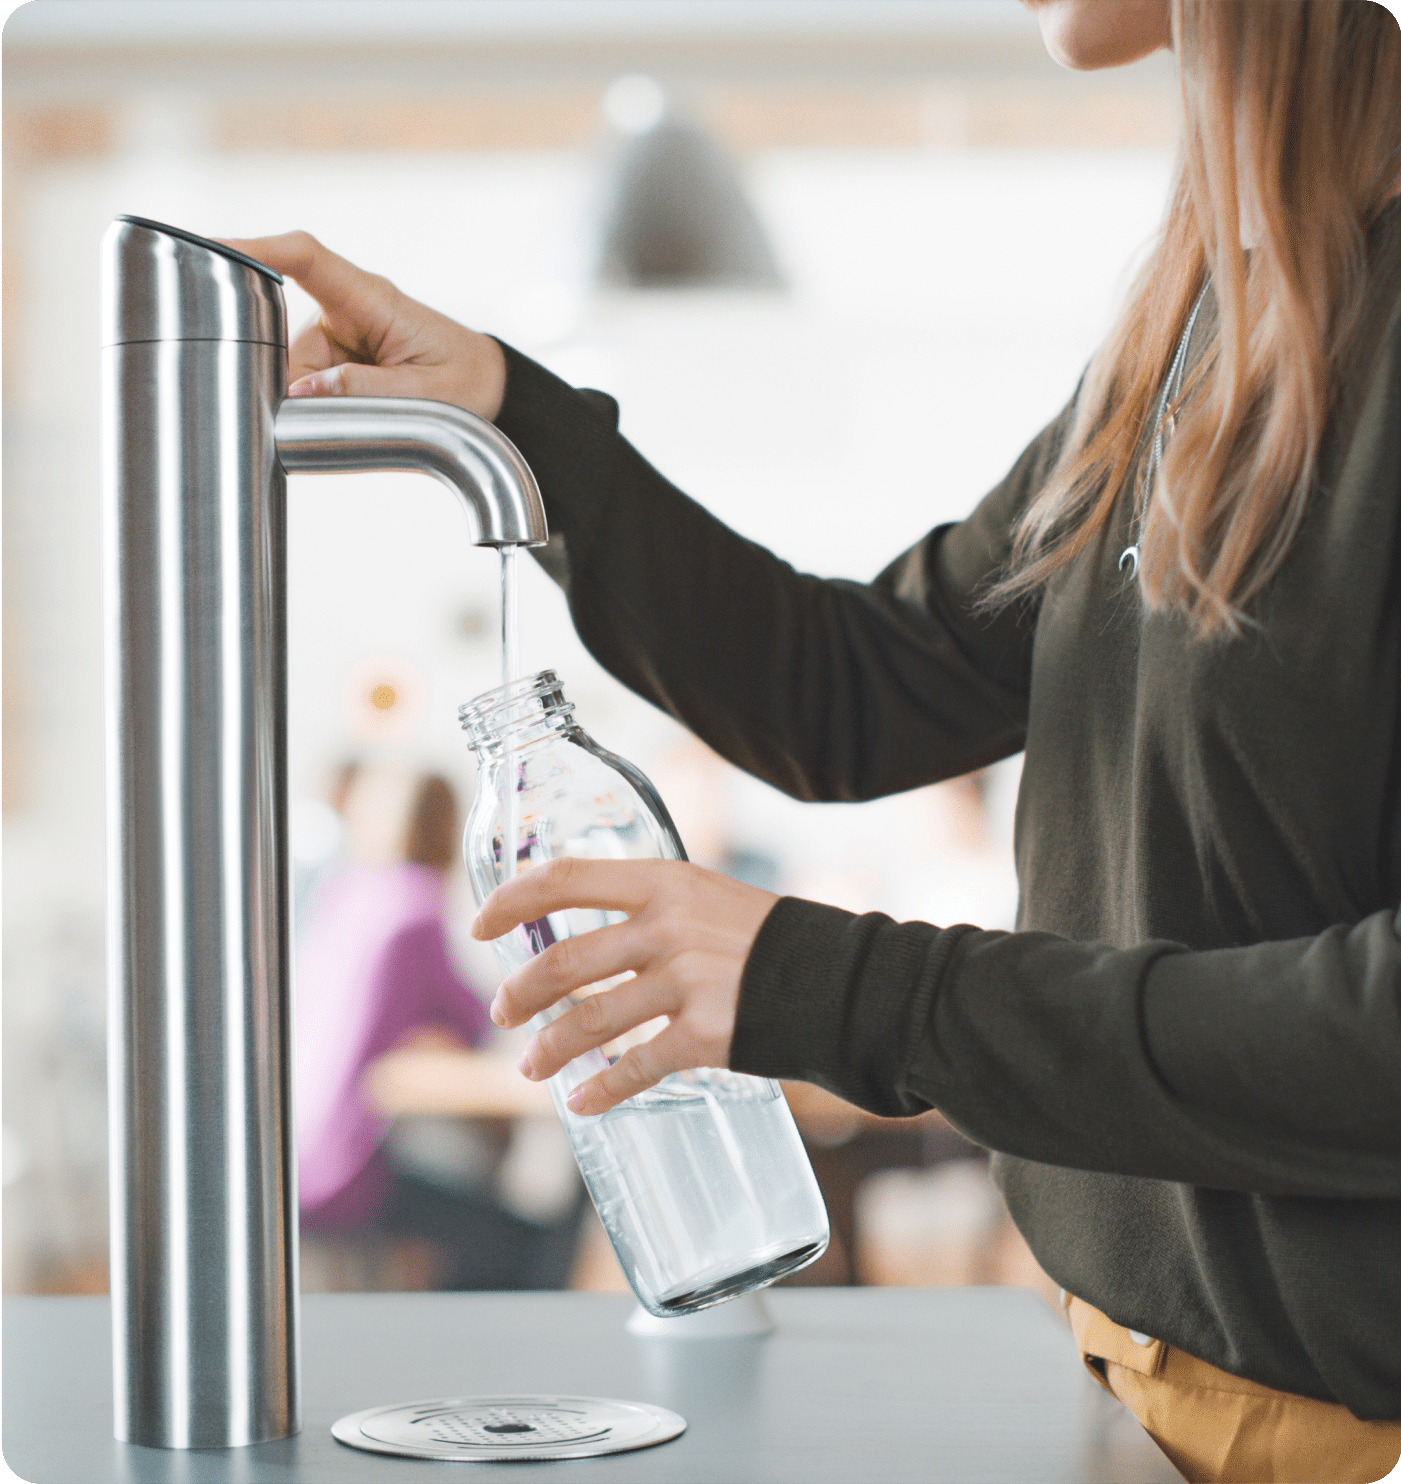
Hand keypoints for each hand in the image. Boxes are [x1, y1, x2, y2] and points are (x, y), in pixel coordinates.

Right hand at [215, 231, 507, 420]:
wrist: (487, 385)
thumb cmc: (464, 381)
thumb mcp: (424, 394)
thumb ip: (364, 390)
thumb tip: (300, 391)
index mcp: (372, 299)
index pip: (305, 258)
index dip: (256, 247)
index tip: (213, 248)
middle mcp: (346, 308)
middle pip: (284, 336)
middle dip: (285, 379)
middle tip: (315, 415)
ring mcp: (337, 332)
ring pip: (290, 369)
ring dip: (303, 402)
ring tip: (348, 420)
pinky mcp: (333, 355)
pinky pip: (304, 380)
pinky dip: (311, 405)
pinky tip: (335, 420)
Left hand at [471, 858, 779, 1115]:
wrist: (845, 981)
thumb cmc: (774, 939)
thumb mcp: (711, 899)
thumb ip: (656, 912)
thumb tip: (595, 942)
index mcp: (665, 881)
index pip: (567, 878)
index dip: (512, 900)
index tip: (479, 925)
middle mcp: (668, 926)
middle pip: (564, 960)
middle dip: (521, 992)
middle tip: (504, 1012)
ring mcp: (686, 981)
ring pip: (589, 1021)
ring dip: (549, 1049)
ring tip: (531, 1067)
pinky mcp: (705, 1034)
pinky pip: (635, 1068)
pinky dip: (602, 1092)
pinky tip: (584, 1104)